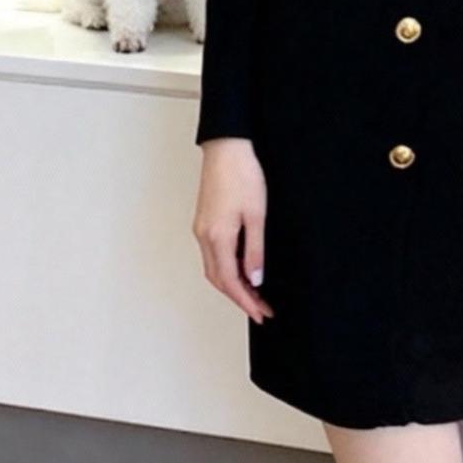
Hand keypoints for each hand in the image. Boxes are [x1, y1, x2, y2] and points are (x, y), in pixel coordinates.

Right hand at [194, 138, 275, 322]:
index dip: (245, 301)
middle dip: (239, 297)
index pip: (230, 281)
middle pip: (218, 279)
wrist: (227, 147)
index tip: (261, 314)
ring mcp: (201, 229)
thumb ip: (255, 250)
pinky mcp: (204, 221)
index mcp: (217, 237)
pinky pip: (213, 254)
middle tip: (261, 309)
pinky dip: (227, 268)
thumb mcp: (257, 215)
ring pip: (214, 268)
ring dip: (233, 284)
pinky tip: (243, 269)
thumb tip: (255, 279)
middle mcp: (204, 236)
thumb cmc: (243, 175)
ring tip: (255, 294)